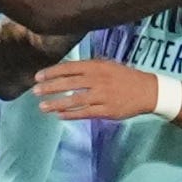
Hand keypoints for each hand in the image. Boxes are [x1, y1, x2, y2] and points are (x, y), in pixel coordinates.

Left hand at [34, 57, 160, 120]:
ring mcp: (102, 96)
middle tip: (35, 91)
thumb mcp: (107, 65)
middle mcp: (98, 80)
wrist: (147, 91)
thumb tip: (64, 71)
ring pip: (74, 101)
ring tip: (42, 107)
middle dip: (50, 88)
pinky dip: (71, 114)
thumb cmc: (123, 77)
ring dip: (56, 104)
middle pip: (69, 84)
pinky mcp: (107, 111)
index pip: (69, 68)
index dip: (52, 72)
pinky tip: (59, 115)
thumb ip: (87, 68)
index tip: (37, 77)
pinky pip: (85, 113)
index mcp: (97, 67)